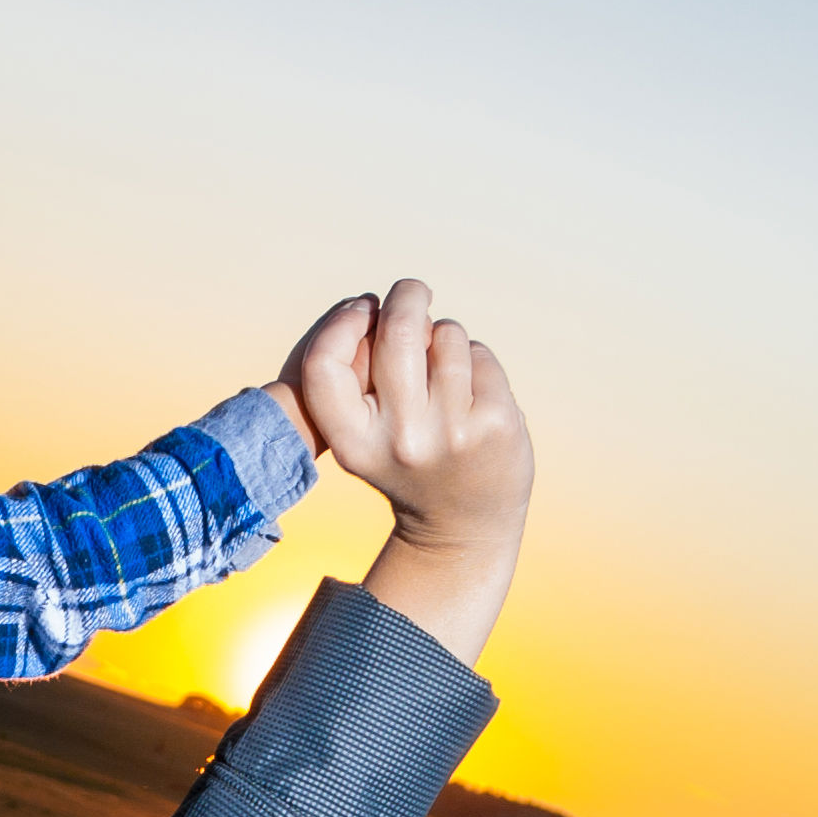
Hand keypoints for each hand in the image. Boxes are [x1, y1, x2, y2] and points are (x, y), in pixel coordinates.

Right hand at [296, 281, 532, 664]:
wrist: (464, 524)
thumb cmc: (408, 459)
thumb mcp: (364, 435)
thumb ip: (363, 376)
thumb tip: (389, 304)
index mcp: (353, 444)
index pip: (323, 365)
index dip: (340, 324)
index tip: (362, 310)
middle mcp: (401, 440)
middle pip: (398, 332)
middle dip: (407, 298)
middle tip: (412, 292)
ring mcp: (452, 431)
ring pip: (445, 335)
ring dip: (445, 338)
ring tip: (444, 375)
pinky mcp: (495, 422)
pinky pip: (479, 356)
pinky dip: (476, 362)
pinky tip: (473, 395)